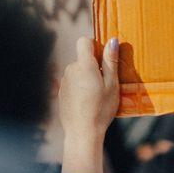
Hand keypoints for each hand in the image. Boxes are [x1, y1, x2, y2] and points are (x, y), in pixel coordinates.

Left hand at [59, 36, 118, 172]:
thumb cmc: (101, 109)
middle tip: (105, 84)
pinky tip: (87, 102)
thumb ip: (111, 61)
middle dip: (93, 66)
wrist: (82, 132)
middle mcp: (71, 70)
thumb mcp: (112, 84)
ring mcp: (64, 82)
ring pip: (78, 71)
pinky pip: (72, 83)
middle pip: (82, 59)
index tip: (103, 60)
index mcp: (84, 66)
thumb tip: (112, 40)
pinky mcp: (61, 92)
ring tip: (96, 96)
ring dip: (87, 78)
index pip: (84, 41)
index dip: (94, 46)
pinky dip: (80, 88)